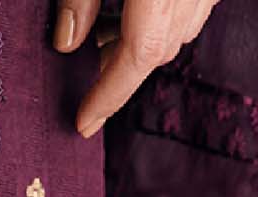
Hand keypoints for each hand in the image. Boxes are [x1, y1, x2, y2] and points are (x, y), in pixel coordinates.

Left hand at [53, 0, 222, 136]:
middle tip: (85, 74)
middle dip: (120, 72)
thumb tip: (65, 44)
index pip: (138, 55)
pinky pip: (193, 8)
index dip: (108, 94)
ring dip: (142, 45)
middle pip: (159, 49)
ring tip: (104, 37)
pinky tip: (134, 10)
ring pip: (180, 30)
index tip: (83, 123)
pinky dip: (163, 20)